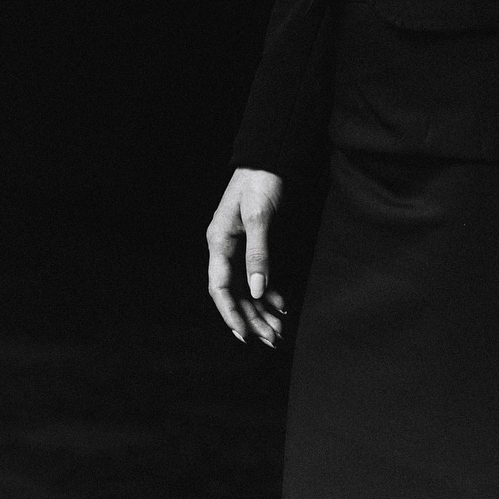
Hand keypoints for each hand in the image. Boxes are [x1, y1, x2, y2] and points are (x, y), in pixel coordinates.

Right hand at [206, 168, 287, 348]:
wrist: (269, 158)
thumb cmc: (260, 182)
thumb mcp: (259, 216)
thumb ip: (258, 254)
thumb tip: (258, 291)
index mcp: (219, 242)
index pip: (220, 287)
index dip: (231, 313)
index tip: (245, 335)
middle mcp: (225, 248)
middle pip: (235, 292)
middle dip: (251, 318)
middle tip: (270, 340)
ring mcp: (237, 247)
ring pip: (247, 287)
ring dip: (261, 310)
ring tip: (277, 330)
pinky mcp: (251, 243)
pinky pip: (257, 275)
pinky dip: (269, 292)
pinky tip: (280, 305)